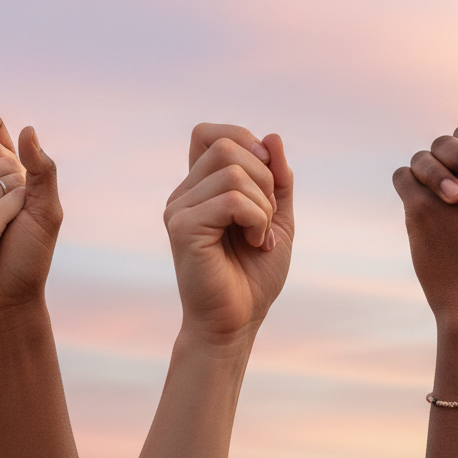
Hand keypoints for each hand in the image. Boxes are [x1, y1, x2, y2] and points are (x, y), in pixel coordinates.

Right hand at [164, 123, 293, 347]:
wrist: (237, 323)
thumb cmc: (253, 274)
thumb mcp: (277, 216)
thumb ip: (278, 177)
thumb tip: (271, 137)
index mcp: (200, 187)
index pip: (208, 133)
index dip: (242, 140)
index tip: (265, 177)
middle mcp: (184, 193)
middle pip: (228, 146)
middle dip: (265, 177)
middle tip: (267, 215)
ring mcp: (179, 209)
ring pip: (234, 172)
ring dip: (264, 204)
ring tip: (260, 234)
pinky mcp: (183, 228)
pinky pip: (232, 200)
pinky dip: (257, 219)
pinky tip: (255, 242)